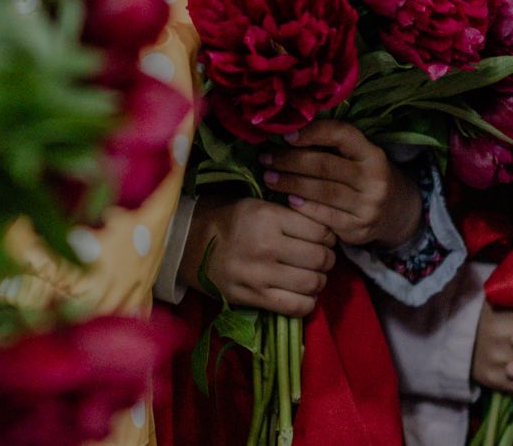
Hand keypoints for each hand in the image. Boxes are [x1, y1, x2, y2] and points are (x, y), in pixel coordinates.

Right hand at [178, 197, 335, 318]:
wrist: (184, 243)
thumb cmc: (222, 218)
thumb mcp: (254, 204)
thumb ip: (287, 215)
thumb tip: (324, 227)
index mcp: (266, 216)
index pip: (319, 230)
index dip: (328, 235)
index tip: (323, 238)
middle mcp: (265, 245)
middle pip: (320, 258)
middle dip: (327, 258)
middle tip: (320, 257)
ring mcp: (258, 275)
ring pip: (312, 283)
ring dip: (319, 280)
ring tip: (311, 275)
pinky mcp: (252, 298)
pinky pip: (296, 306)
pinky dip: (307, 302)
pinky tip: (301, 294)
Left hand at [262, 121, 422, 249]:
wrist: (396, 213)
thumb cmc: (363, 177)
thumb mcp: (358, 157)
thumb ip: (331, 145)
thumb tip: (286, 133)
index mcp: (372, 154)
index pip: (341, 134)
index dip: (311, 131)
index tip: (285, 135)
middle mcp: (374, 179)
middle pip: (324, 165)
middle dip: (290, 160)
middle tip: (265, 158)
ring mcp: (368, 205)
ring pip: (322, 191)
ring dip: (290, 183)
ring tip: (269, 178)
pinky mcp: (358, 228)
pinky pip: (324, 216)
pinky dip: (304, 207)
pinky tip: (288, 199)